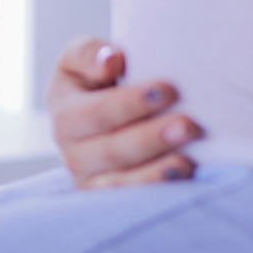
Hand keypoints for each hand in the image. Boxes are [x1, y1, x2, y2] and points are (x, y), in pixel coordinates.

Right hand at [45, 37, 200, 189]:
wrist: (101, 111)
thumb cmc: (96, 78)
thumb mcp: (82, 56)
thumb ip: (89, 53)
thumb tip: (110, 61)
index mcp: (65, 112)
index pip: (96, 112)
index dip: (131, 103)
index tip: (168, 89)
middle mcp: (72, 151)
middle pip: (111, 150)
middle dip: (150, 138)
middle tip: (188, 126)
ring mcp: (89, 179)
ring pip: (121, 182)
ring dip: (156, 172)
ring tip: (187, 160)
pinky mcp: (109, 197)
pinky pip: (132, 199)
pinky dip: (157, 189)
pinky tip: (183, 174)